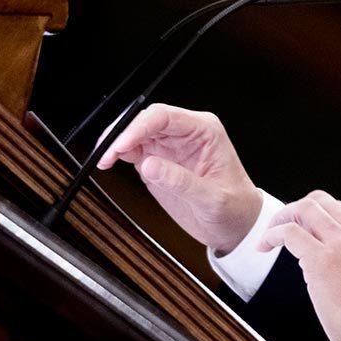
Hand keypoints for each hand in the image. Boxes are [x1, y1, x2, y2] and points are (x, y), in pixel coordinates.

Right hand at [96, 104, 261, 253]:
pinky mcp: (158, 160)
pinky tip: (109, 162)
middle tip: (106, 153)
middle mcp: (186, 133)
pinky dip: (118, 154)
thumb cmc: (235, 207)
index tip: (121, 145)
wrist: (236, 224)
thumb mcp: (213, 199)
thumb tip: (150, 165)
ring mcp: (170, 146)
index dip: (138, 127)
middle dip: (122, 133)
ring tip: (103, 159)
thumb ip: (182, 181)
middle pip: (146, 121)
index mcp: (204, 131)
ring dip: (117, 143)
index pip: (164, 117)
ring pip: (136, 133)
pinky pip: (133, 149)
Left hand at [257, 190, 340, 340]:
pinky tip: (264, 246)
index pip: (339, 209)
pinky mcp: (321, 259)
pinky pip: (288, 233)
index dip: (316, 218)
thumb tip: (334, 260)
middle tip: (282, 227)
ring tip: (269, 235)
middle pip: (320, 201)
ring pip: (304, 209)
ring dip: (282, 218)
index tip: (304, 231)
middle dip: (297, 211)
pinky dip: (271, 235)